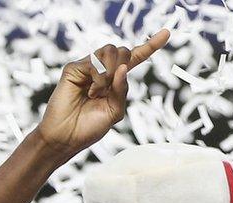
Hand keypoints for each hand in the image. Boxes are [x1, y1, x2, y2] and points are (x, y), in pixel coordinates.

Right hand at [35, 31, 169, 156]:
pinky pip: (95, 61)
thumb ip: (122, 90)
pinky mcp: (75, 68)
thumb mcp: (114, 111)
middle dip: (124, 66)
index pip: (136, 59)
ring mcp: (88, 67)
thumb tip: (123, 68)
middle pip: (123, 51)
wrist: (66, 137)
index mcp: (115, 81)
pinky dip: (98, 79)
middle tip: (110, 87)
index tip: (166, 34)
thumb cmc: (88, 127)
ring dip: (110, 73)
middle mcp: (102, 70)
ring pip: (110, 50)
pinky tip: (89, 92)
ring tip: (98, 92)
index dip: (151, 46)